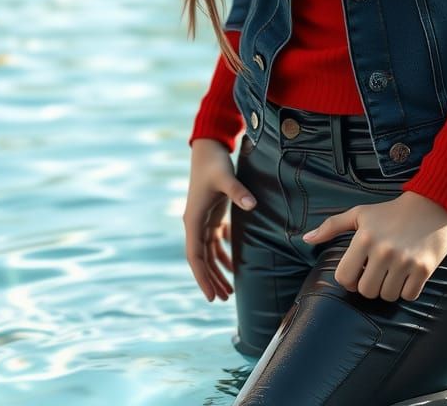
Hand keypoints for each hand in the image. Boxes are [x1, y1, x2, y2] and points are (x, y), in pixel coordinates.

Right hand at [183, 138, 257, 302]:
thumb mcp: (226, 177)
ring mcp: (203, 219)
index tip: (211, 296)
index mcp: (194, 219)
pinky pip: (215, 241)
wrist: (208, 148)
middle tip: (224, 300)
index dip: (202, 277)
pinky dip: (224, 254)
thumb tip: (252, 204)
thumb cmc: (214, 163)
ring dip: (217, 270)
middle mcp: (195, 223)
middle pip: (201, 259)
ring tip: (230, 290)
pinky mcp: (212, 214)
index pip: (195, 256)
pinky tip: (235, 265)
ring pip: (208, 253)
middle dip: (211, 280)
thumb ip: (238, 192)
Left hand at [302, 191, 446, 301]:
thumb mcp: (359, 213)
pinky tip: (408, 274)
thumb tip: (306, 239)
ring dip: (388, 288)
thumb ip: (332, 226)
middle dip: (370, 284)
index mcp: (364, 238)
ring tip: (393, 271)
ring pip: (387, 296)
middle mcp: (383, 251)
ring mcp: (405, 261)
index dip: (349, 280)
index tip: (358, 272)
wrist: (431, 204)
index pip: (344, 278)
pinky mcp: (424, 269)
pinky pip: (408, 296)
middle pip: (366, 291)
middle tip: (377, 272)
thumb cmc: (390, 211)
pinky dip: (407, 290)